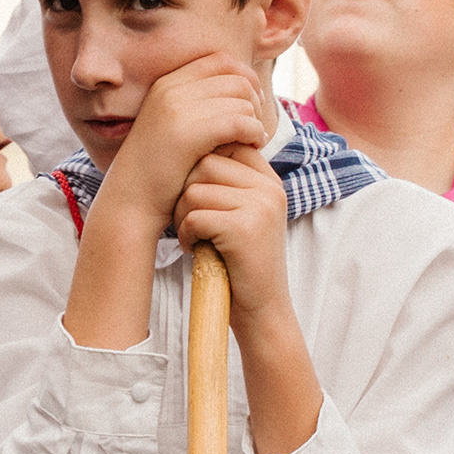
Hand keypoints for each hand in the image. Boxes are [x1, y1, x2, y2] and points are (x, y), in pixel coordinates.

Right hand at [100, 51, 274, 222]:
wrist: (130, 200)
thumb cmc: (159, 169)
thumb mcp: (173, 125)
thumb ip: (199, 103)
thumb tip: (246, 88)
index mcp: (167, 83)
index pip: (222, 61)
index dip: (246, 77)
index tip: (253, 102)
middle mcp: (170, 90)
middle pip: (236, 78)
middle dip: (256, 100)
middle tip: (257, 125)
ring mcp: (176, 110)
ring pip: (241, 100)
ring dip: (256, 120)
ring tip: (256, 140)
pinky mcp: (187, 135)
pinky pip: (239, 122)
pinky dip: (254, 133)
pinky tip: (253, 146)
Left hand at [173, 141, 293, 326]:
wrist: (262, 309)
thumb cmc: (241, 263)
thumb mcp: (243, 216)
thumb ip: (229, 185)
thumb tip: (191, 151)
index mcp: (269, 181)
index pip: (226, 144)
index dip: (200, 166)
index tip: (197, 196)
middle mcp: (269, 188)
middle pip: (205, 163)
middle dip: (186, 192)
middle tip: (190, 220)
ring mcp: (260, 206)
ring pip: (195, 190)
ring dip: (184, 216)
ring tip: (196, 237)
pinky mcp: (245, 228)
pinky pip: (196, 216)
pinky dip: (187, 235)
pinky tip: (197, 250)